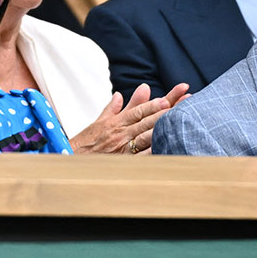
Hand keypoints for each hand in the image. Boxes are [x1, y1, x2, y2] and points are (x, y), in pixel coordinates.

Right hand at [70, 82, 188, 154]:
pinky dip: (154, 151)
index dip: (153, 104)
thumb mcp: (100, 121)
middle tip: (186, 102)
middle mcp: (121, 133)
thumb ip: (114, 108)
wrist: (70, 159)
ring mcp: (123, 149)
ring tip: (182, 120)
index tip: (167, 98)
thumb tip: (122, 94)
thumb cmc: (86, 142)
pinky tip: (168, 146)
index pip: (138, 111)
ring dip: (165, 127)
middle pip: (147, 120)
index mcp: (116, 122)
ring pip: (147, 136)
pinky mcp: (123, 163)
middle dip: (167, 110)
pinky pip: (142, 157)